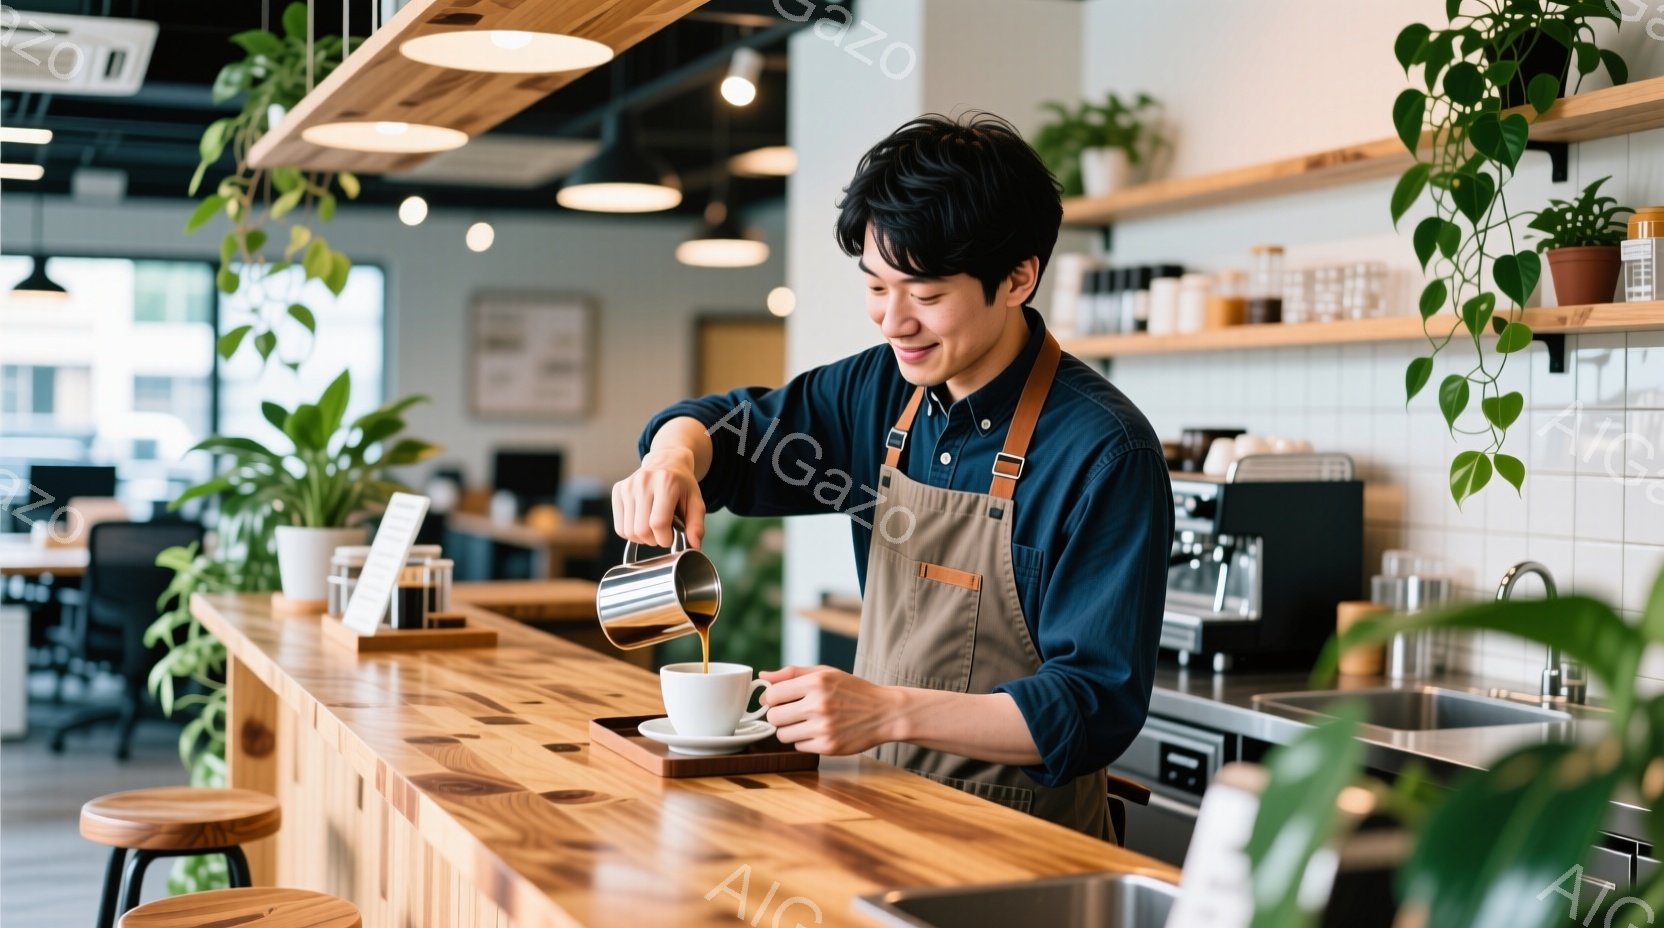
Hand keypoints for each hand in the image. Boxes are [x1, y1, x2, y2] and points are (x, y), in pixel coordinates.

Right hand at [612, 445, 705, 547]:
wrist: (667, 461)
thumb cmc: (682, 485)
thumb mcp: (696, 502)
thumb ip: (697, 525)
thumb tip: (694, 545)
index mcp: (666, 482)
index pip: (658, 523)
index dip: (665, 538)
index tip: (671, 537)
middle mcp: (643, 481)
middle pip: (641, 530)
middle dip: (654, 540)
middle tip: (662, 533)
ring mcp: (628, 485)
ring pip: (628, 532)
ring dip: (642, 538)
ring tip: (652, 528)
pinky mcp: (618, 490)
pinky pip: (619, 527)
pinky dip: (630, 533)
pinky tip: (641, 523)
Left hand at [758, 665, 899, 754]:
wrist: (884, 712)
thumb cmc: (853, 690)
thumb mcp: (826, 673)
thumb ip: (793, 673)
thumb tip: (763, 676)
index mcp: (816, 682)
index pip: (772, 694)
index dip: (771, 698)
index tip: (778, 699)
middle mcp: (819, 705)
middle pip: (773, 717)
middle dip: (778, 715)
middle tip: (791, 713)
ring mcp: (823, 728)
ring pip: (783, 735)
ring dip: (790, 730)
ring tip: (806, 722)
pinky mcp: (828, 747)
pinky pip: (798, 747)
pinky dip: (804, 741)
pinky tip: (819, 732)